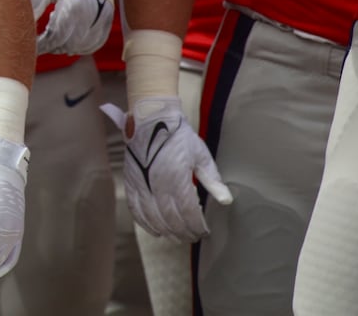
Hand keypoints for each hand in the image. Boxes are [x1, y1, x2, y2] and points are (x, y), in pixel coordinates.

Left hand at [30, 0, 113, 55]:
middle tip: (42, 44)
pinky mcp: (108, 17)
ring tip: (54, 42)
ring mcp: (102, 15)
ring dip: (68, 48)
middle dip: (54, 47)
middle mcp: (90, 12)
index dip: (43, 44)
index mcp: (72, 4)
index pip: (56, 35)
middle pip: (70, 42)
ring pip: (84, 45)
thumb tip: (24, 26)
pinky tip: (72, 44)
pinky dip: (84, 47)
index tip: (33, 45)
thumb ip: (34, 7)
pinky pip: (97, 41)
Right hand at [99, 96, 231, 241]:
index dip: (197, 226)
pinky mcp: (131, 183)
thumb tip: (226, 200)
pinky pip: (136, 209)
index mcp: (177, 178)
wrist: (150, 119)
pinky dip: (145, 223)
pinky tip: (155, 231)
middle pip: (171, 219)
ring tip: (177, 237)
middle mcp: (157, 185)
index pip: (188, 212)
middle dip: (184, 232)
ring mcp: (142, 185)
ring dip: (166, 231)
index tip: (205, 232)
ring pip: (153, 218)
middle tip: (193, 237)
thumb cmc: (178, 136)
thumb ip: (212, 179)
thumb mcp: (200, 155)